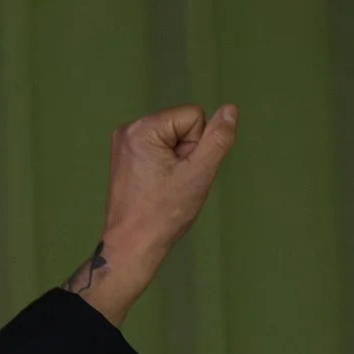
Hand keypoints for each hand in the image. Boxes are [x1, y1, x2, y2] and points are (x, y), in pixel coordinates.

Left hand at [99, 103, 236, 264]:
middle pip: (181, 126)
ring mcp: (123, 143)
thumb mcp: (198, 173)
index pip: (194, 117)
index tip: (183, 172)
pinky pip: (159, 150)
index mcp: (142, 128)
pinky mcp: (124, 157)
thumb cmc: (164, 213)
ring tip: (166, 186)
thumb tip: (230, 109)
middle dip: (186, 153)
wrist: (132, 244)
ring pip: (172, 139)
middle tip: (175, 182)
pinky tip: (158, 186)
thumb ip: (217, 139)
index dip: (197, 146)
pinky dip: (165, 166)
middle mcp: (128, 129)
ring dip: (177, 161)